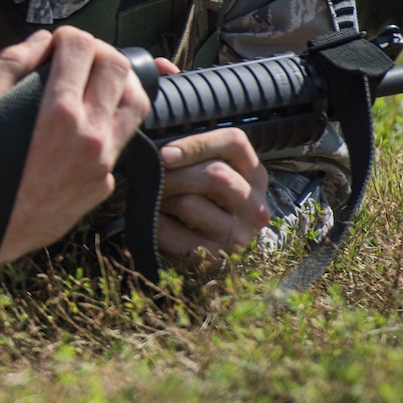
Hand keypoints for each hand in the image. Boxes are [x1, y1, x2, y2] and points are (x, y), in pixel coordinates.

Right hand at [0, 27, 148, 272]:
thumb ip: (10, 64)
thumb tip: (40, 41)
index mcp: (57, 111)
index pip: (84, 48)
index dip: (70, 35)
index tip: (58, 43)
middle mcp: (89, 134)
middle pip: (118, 67)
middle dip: (99, 51)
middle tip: (79, 57)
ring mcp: (103, 161)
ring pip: (137, 103)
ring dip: (120, 83)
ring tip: (96, 84)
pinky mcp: (105, 182)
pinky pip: (122, 139)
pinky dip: (108, 122)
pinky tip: (86, 124)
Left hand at [155, 126, 269, 267]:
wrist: (191, 250)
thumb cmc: (194, 198)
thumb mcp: (202, 171)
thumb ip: (192, 155)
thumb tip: (161, 150)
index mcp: (253, 174)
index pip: (234, 143)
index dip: (196, 145)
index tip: (163, 154)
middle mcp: (254, 205)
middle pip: (215, 174)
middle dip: (172, 175)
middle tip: (149, 178)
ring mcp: (239, 235)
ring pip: (190, 204)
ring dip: (161, 199)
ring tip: (154, 200)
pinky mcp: (215, 259)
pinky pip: (172, 233)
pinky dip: (154, 223)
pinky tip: (154, 221)